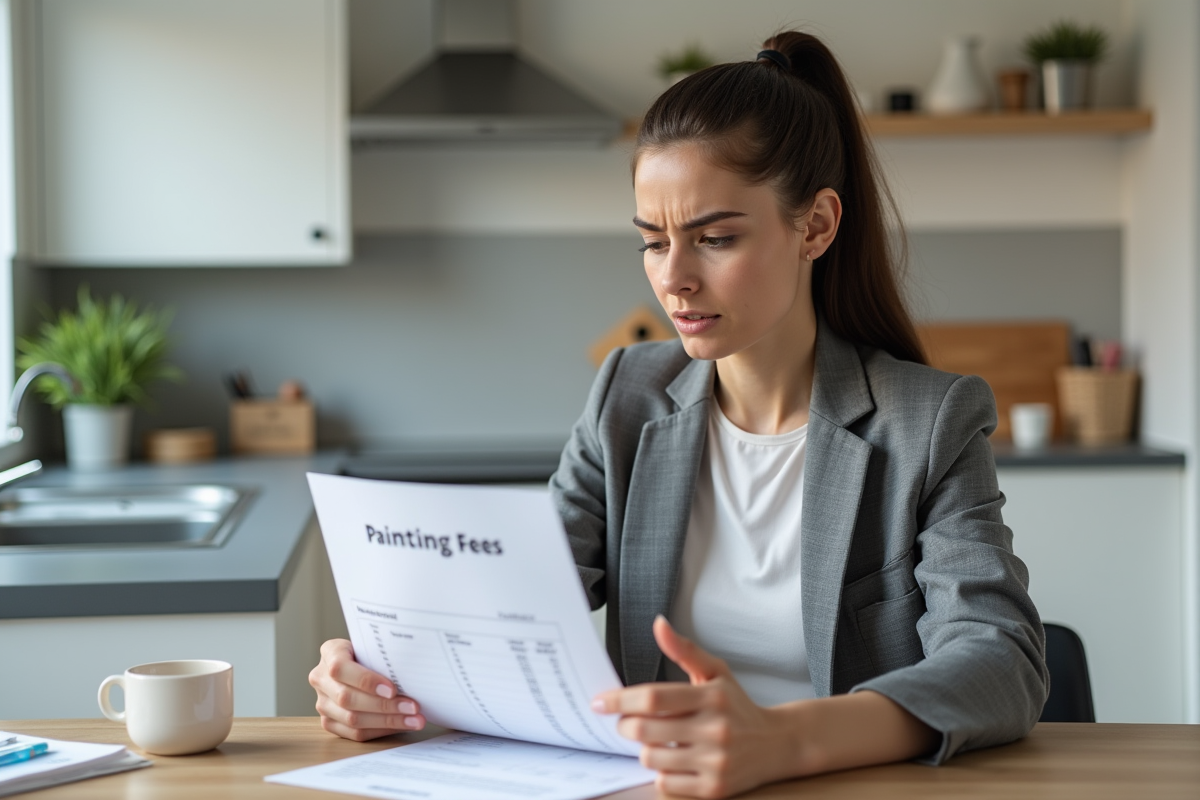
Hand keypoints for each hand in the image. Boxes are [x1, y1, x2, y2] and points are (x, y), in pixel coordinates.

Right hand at [309, 639, 425, 740]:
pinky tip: (401, 725)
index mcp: (330, 652)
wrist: (358, 662)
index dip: (366, 681)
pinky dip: (381, 730)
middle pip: (347, 698)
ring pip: (352, 719)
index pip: (341, 668)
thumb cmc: (371, 651)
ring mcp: (322, 703)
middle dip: (384, 705)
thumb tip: (411, 674)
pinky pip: (355, 733)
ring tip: (414, 720)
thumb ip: (383, 656)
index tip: (392, 689)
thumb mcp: (374, 646)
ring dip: (388, 721)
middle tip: (413, 707)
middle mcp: (321, 678)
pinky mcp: (329, 722)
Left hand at [592, 617, 794, 798]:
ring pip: (652, 758)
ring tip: (655, 740)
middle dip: (625, 725)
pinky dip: (662, 772)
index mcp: (712, 696)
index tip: (600, 702)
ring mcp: (716, 761)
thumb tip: (658, 625)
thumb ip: (684, 650)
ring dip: (644, 749)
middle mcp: (715, 729)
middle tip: (626, 722)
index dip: (620, 700)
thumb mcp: (716, 672)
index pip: (653, 697)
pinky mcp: (715, 788)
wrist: (777, 743)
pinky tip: (672, 760)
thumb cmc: (738, 706)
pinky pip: (667, 783)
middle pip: (646, 730)